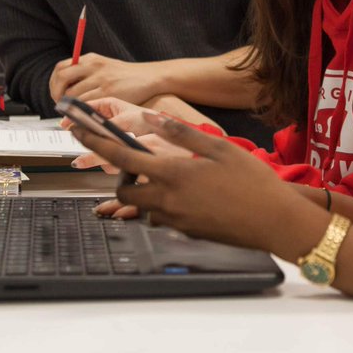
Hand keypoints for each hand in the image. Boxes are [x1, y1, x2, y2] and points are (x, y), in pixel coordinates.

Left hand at [49, 53, 166, 104]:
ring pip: (73, 94)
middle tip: (61, 106)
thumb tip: (64, 88)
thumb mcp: (105, 66)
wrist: (150, 76)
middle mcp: (93, 66)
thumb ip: (86, 72)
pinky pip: (86, 103)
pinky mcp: (109, 92)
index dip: (54, 83)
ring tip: (74, 113)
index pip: (60, 68)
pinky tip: (84, 115)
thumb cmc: (127, 76)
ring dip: (69, 106)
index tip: (57, 94)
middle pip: (62, 78)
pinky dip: (81, 111)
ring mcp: (101, 79)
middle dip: (57, 95)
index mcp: (90, 59)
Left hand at [74, 114, 316, 252]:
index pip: (121, 157)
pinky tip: (191, 195)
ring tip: (172, 177)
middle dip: (123, 175)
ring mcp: (175, 220)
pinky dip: (165, 204)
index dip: (95, 142)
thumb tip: (150, 120)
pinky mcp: (186, 233)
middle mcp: (167, 200)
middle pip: (125, 188)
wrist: (274, 222)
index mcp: (172, 174)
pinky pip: (163, 217)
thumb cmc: (252, 182)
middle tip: (139, 161)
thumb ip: (180, 134)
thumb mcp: (218, 148)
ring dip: (145, 191)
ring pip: (143, 205)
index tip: (78, 131)